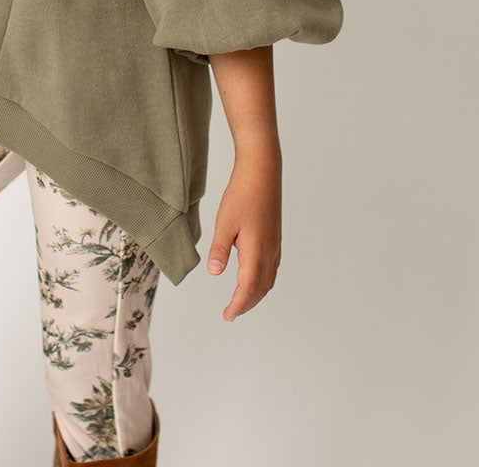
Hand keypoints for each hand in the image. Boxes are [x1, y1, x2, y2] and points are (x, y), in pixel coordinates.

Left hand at [206, 144, 281, 321]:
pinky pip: (271, 268)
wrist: (262, 171)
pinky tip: (252, 276)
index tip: (227, 315)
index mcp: (256, 251)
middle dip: (246, 303)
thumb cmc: (242, 194)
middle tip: (231, 313)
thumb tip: (213, 272)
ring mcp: (275, 244)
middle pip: (260, 288)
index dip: (237, 304)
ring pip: (268, 279)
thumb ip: (219, 249)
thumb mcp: (225, 222)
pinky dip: (262, 280)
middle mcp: (269, 251)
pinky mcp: (275, 236)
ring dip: (256, 294)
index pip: (247, 288)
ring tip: (241, 300)